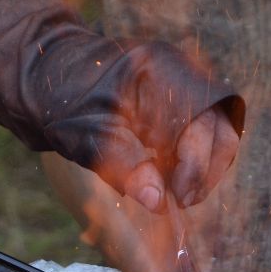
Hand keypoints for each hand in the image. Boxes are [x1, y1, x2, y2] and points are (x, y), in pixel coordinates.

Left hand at [83, 41, 243, 212]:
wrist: (50, 76)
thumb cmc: (66, 104)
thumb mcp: (88, 137)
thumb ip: (124, 166)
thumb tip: (157, 201)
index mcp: (158, 73)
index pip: (199, 124)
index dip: (194, 168)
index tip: (175, 199)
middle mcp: (180, 70)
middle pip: (220, 127)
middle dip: (205, 170)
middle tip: (182, 200)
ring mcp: (184, 79)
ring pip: (219, 129)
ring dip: (205, 165)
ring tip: (179, 192)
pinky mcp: (182, 93)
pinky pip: (205, 127)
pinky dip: (195, 154)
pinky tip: (172, 174)